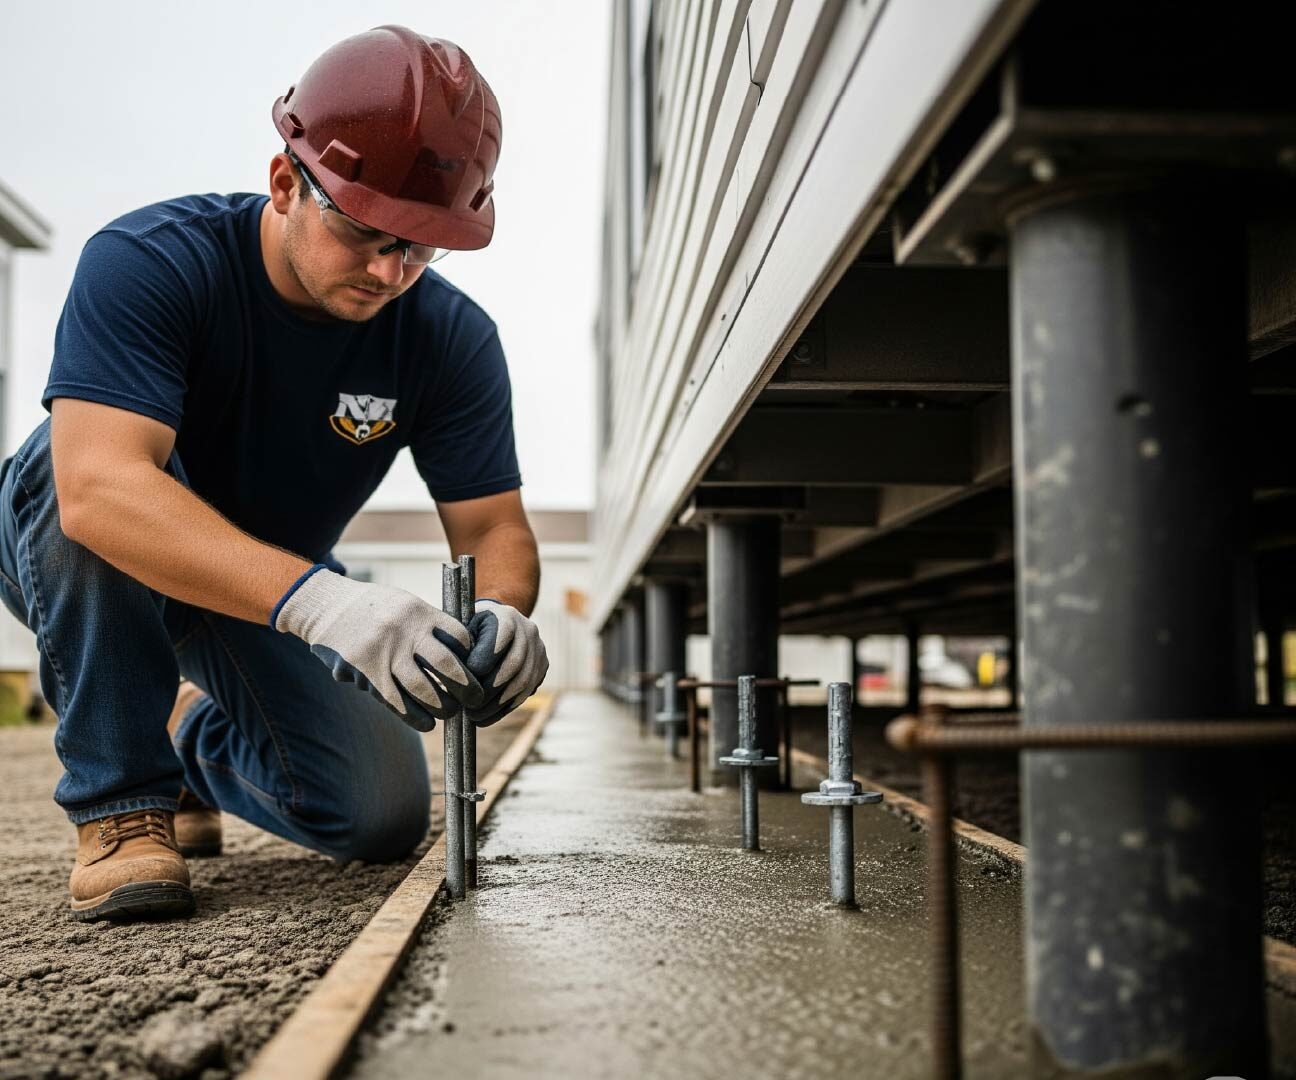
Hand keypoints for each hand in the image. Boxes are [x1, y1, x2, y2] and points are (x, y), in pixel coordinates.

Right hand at [272, 567, 483, 730]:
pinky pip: (396, 702)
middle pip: (447, 665)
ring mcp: (384, 653)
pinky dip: (415, 717)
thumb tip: (463, 657)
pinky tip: (427, 723)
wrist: (326, 607)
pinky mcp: (366, 674)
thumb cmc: (374, 608)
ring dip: (442, 706)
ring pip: (423, 689)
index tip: (476, 669)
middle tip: (474, 699)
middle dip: (466, 687)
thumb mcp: (405, 603)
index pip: (459, 637)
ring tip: (450, 711)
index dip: (471, 657)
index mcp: (418, 611)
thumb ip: (430, 626)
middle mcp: (404, 631)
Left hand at [464, 599, 548, 726]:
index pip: (499, 639)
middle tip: (468, 707)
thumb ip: (461, 648)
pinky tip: (485, 718)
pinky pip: (526, 692)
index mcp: (506, 616)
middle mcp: (528, 630)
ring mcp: (539, 649)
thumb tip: (457, 678)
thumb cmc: (471, 629)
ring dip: (497, 704)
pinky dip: (504, 708)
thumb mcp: (462, 630)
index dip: (482, 663)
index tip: (462, 682)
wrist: (497, 623)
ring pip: (522, 682)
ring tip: (474, 717)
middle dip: (490, 690)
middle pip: (514, 664)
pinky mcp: (542, 667)